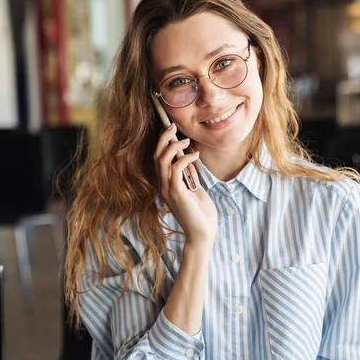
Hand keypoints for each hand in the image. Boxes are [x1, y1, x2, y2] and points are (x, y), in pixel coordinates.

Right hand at [153, 124, 217, 247]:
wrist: (202, 233)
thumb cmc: (200, 213)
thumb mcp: (195, 189)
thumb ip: (189, 175)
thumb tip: (189, 159)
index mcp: (165, 184)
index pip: (157, 158)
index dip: (162, 142)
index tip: (171, 129)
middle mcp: (162, 185)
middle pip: (156, 156)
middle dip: (163, 138)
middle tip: (173, 126)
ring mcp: (167, 189)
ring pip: (162, 160)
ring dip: (174, 147)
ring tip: (186, 141)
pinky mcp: (176, 193)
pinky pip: (175, 169)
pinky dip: (185, 159)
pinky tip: (195, 156)